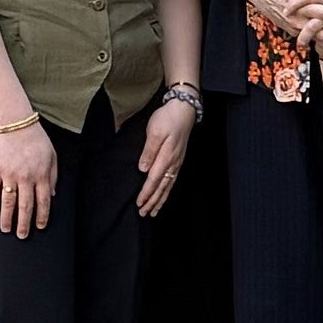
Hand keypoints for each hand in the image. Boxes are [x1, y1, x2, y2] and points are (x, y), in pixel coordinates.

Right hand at [0, 122, 59, 235]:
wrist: (15, 122)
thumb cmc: (36, 138)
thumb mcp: (52, 155)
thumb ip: (53, 176)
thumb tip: (53, 196)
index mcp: (41, 175)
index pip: (43, 202)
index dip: (41, 216)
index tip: (40, 227)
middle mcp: (26, 178)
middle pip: (25, 206)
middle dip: (24, 224)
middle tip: (22, 236)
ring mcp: (9, 174)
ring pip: (8, 202)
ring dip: (7, 218)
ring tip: (5, 230)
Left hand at [135, 96, 196, 214]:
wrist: (184, 109)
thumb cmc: (168, 118)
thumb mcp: (155, 131)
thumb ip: (149, 151)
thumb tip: (143, 169)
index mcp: (166, 157)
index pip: (154, 180)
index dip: (146, 193)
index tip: (139, 204)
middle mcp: (173, 163)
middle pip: (162, 187)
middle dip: (153, 201)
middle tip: (144, 213)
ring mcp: (177, 162)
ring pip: (168, 186)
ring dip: (160, 200)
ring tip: (154, 211)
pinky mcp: (178, 160)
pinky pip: (172, 180)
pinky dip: (167, 191)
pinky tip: (164, 195)